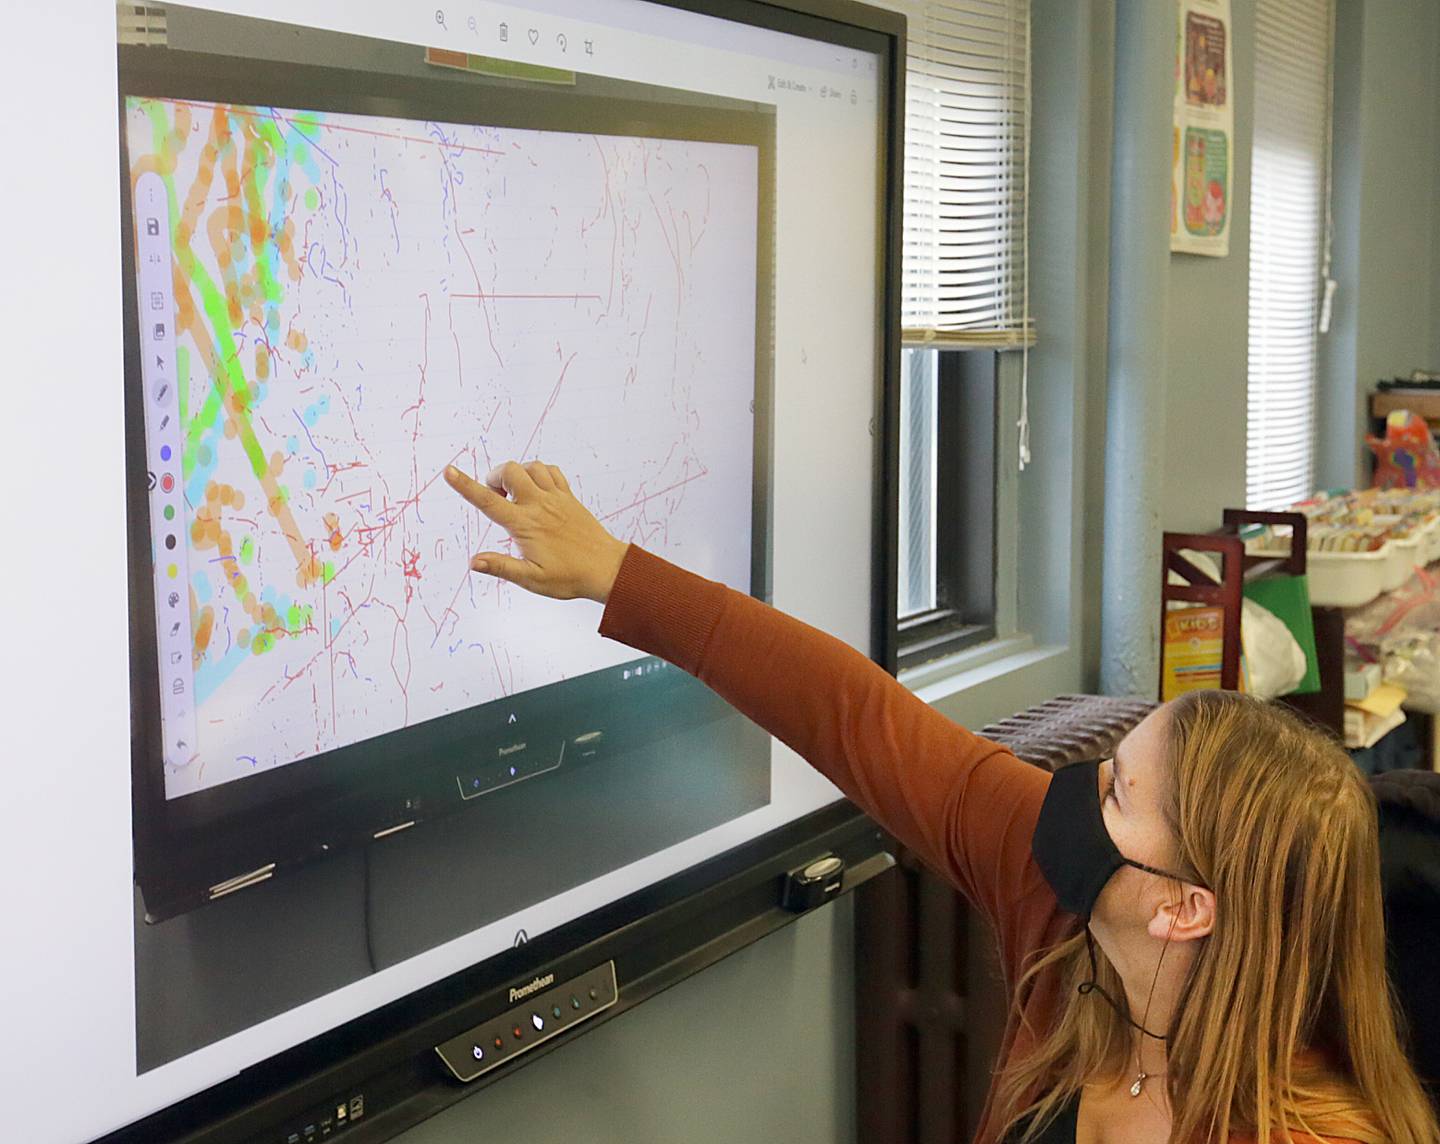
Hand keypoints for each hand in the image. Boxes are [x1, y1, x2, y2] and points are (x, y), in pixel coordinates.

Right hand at [443, 461, 628, 603]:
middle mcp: (539, 505)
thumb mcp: (532, 579)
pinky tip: (536, 490)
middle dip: (494, 478)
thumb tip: (474, 562)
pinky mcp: (569, 497)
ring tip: (515, 496)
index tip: (449, 471)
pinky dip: (538, 472)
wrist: (607, 569)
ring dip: (517, 474)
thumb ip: (502, 568)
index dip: (465, 486)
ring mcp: (556, 498)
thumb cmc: (569, 577)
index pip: (488, 501)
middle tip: (497, 500)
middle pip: (509, 471)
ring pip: (531, 466)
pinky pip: (551, 471)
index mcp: (525, 525)